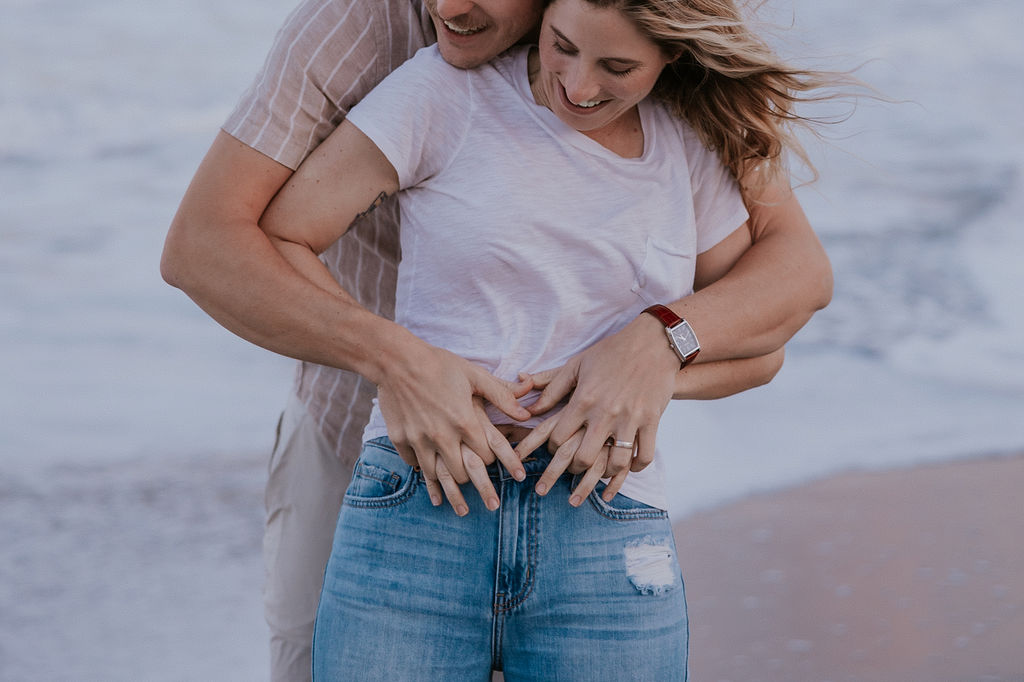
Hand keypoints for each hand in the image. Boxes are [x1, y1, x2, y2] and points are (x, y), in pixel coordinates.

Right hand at [377, 342, 531, 514]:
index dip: (494, 461)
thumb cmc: (439, 364)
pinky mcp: (400, 438)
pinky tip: (427, 469)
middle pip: (463, 474)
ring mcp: (419, 439)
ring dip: (448, 484)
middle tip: (481, 488)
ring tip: (458, 502)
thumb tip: (526, 413)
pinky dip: (422, 466)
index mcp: (465, 421)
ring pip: (437, 475)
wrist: (396, 359)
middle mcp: (442, 436)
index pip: (487, 457)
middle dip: (474, 480)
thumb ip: (502, 395)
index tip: (494, 461)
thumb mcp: (474, 375)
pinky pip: (413, 463)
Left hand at [516, 313, 678, 496]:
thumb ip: (551, 387)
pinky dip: (636, 467)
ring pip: (616, 462)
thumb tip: (530, 408)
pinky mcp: (651, 420)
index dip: (551, 449)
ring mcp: (630, 418)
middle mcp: (605, 413)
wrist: (652, 342)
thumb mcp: (576, 365)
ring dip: (606, 473)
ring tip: (600, 472)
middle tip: (574, 467)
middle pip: (583, 457)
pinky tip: (629, 467)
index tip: (554, 449)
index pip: (558, 437)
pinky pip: (644, 455)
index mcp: (583, 399)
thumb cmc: (610, 352)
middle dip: (574, 468)